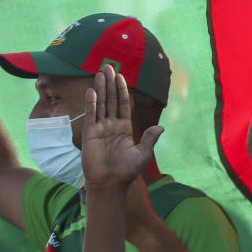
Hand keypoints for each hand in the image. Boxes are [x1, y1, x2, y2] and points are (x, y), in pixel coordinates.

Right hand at [81, 64, 163, 193]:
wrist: (111, 184)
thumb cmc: (127, 171)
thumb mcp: (143, 153)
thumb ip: (150, 138)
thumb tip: (161, 128)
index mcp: (124, 129)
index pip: (123, 105)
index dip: (122, 90)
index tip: (121, 76)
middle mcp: (111, 126)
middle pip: (110, 100)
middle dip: (110, 83)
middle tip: (108, 67)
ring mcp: (100, 129)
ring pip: (101, 104)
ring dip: (100, 88)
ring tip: (100, 73)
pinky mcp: (89, 134)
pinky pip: (91, 115)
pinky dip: (91, 103)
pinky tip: (92, 91)